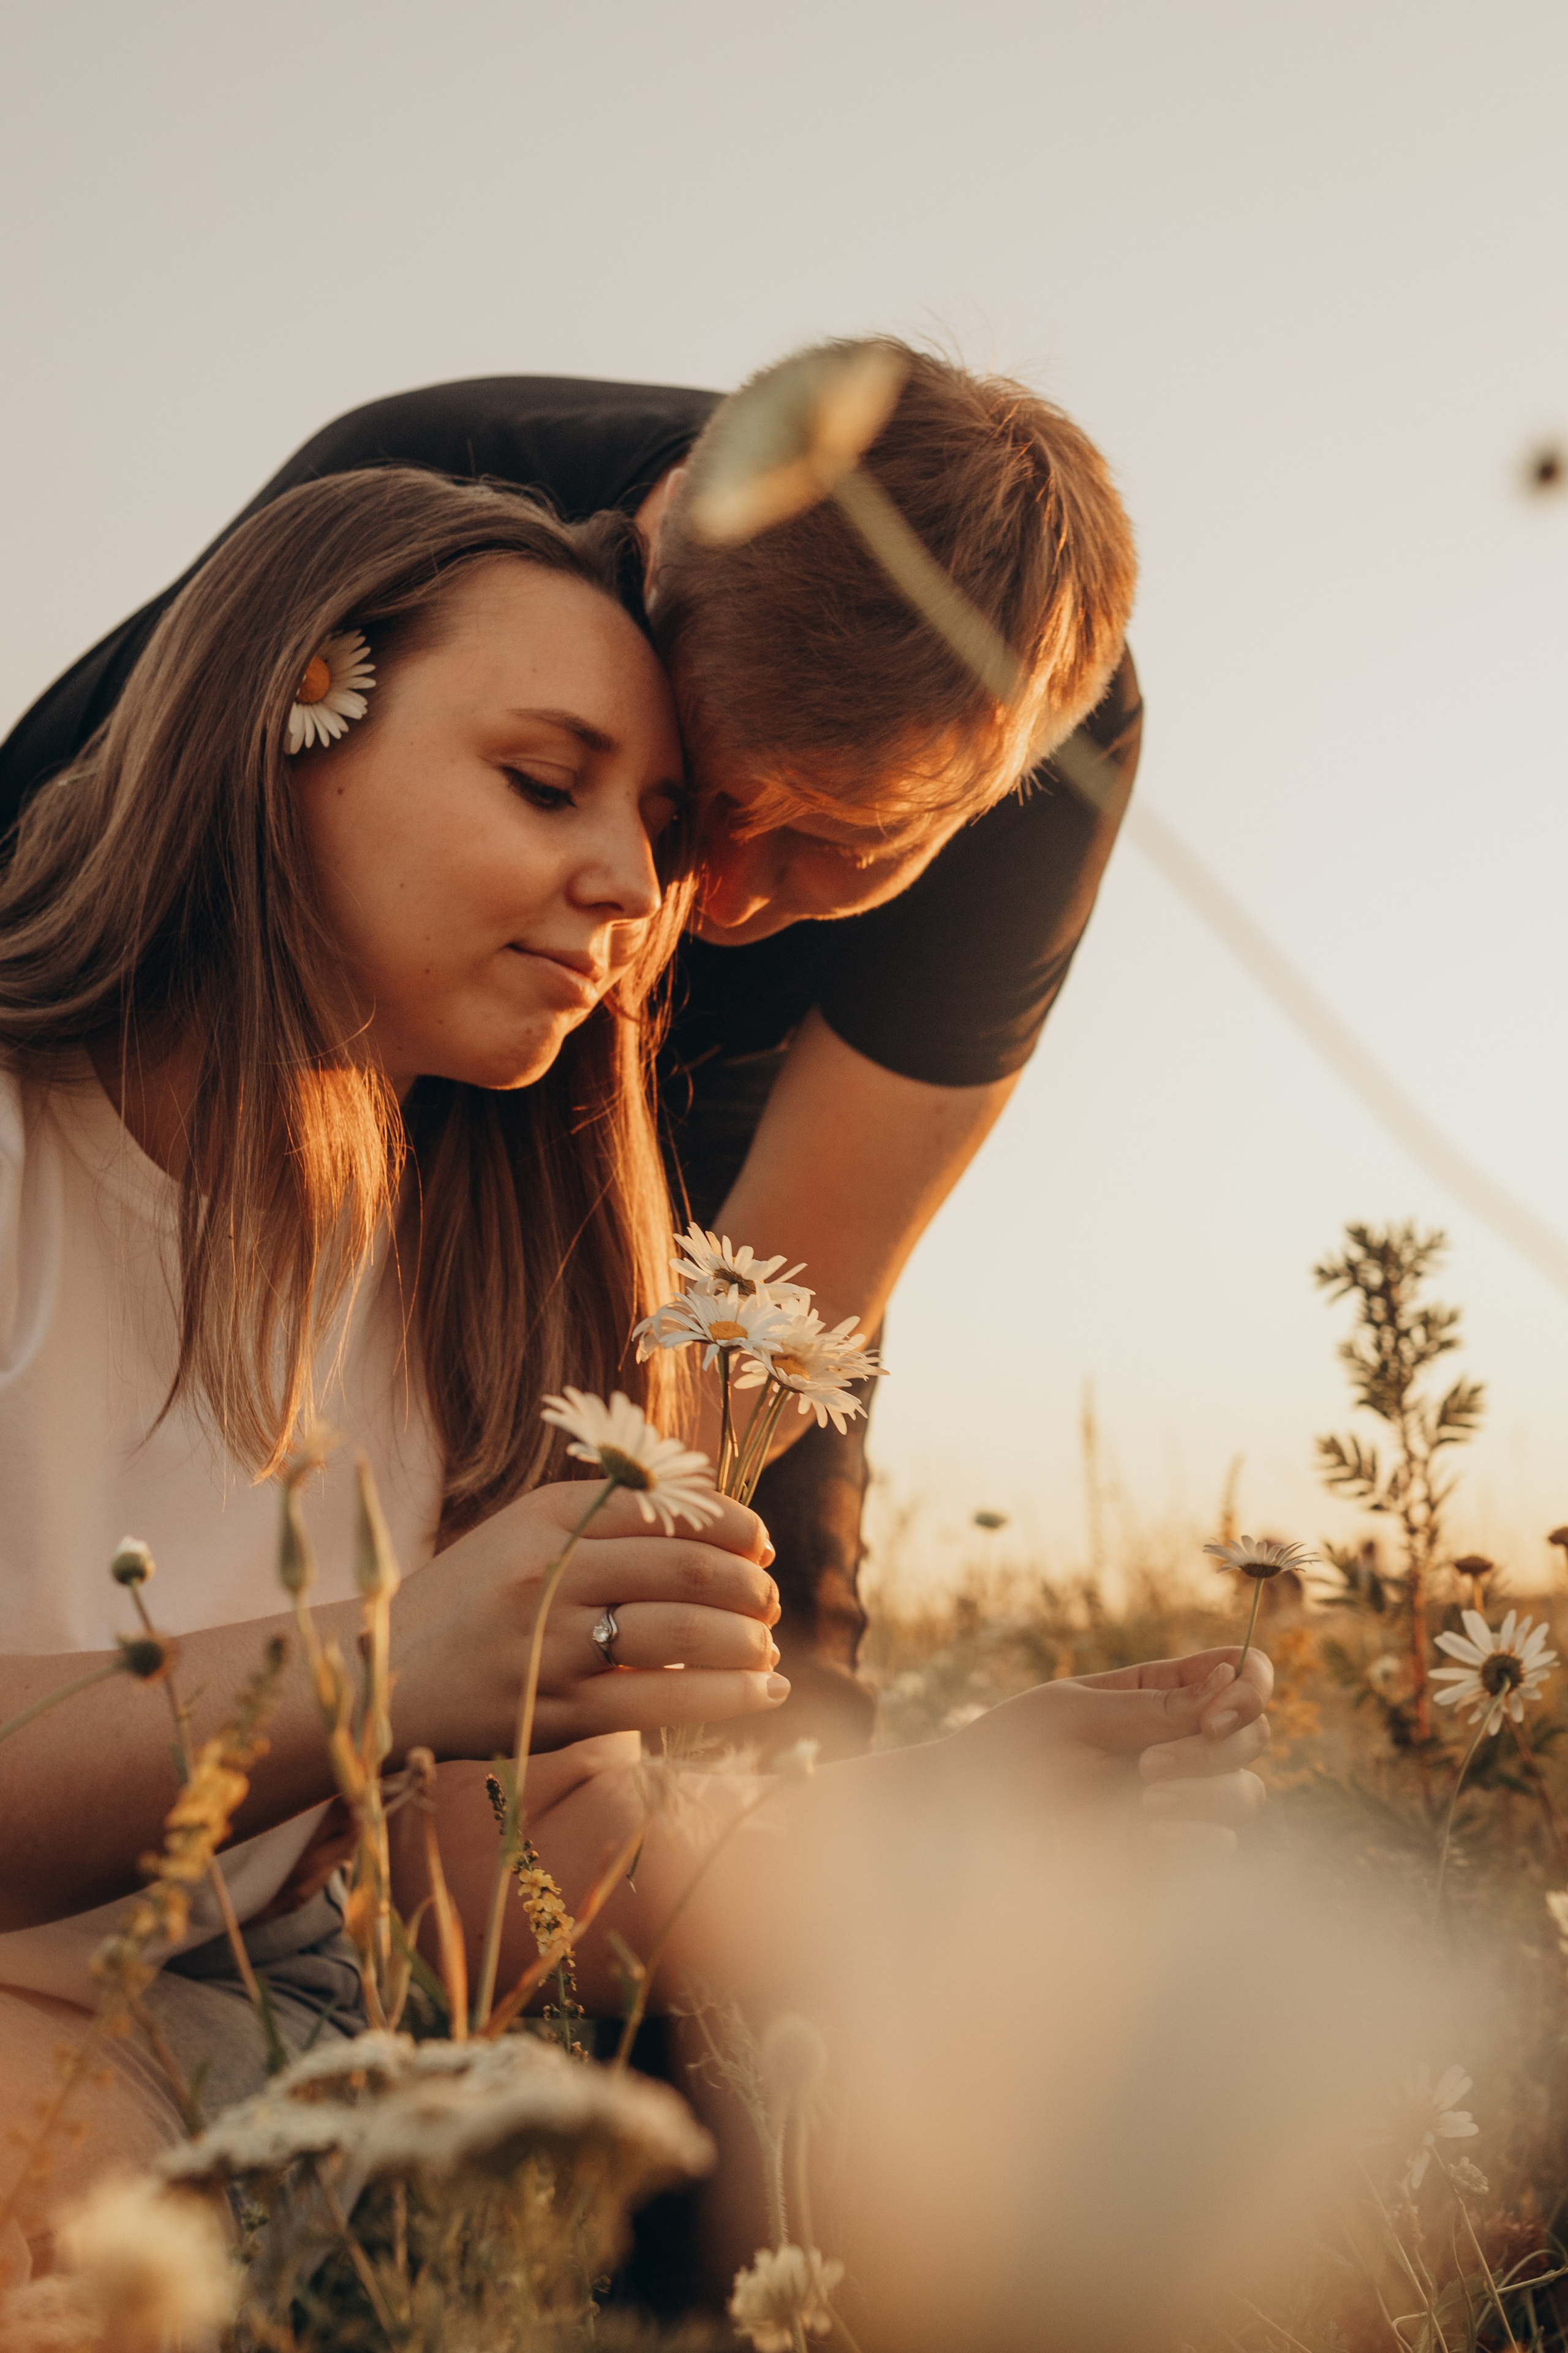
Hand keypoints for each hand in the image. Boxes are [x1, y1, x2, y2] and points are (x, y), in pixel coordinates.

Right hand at [390, 1479, 785, 1759]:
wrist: (382, 1672)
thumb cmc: (473, 1602)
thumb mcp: (525, 1536)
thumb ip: (605, 1522)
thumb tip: (719, 1525)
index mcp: (546, 1517)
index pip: (664, 1509)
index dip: (731, 1526)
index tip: (762, 1546)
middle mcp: (548, 1572)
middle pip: (683, 1569)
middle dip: (748, 1587)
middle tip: (772, 1602)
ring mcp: (550, 1644)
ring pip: (679, 1633)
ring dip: (746, 1641)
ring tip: (771, 1650)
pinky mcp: (555, 1710)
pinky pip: (660, 1699)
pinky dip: (727, 1695)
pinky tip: (764, 1693)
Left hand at [943, 1647, 1271, 1852]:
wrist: (969, 1820)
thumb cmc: (1009, 1750)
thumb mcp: (1072, 1713)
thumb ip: (1152, 1706)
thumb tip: (1228, 1680)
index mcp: (1157, 1690)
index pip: (1240, 1673)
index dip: (1252, 1686)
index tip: (1221, 1712)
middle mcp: (1178, 1739)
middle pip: (1252, 1736)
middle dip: (1217, 1749)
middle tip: (1149, 1765)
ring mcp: (1179, 1794)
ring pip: (1245, 1792)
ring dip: (1207, 1794)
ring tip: (1145, 1801)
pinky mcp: (1169, 1846)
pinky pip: (1219, 1845)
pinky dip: (1197, 1838)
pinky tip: (1150, 1834)